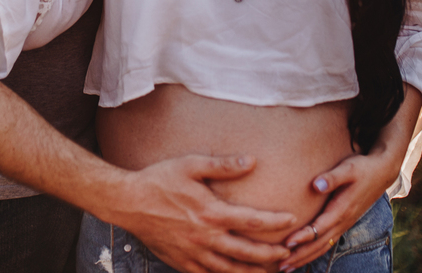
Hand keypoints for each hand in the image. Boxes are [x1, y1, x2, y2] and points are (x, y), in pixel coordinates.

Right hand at [107, 155, 294, 272]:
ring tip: (269, 271)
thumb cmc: (160, 179)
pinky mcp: (182, 262)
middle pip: (247, 252)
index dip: (275, 222)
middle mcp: (206, 238)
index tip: (293, 219)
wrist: (128, 202)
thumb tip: (252, 160)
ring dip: (252, 271)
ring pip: (231, 269)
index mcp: (212, 213)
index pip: (252, 221)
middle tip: (288, 254)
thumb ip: (223, 165)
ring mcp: (194, 254)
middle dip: (271, 255)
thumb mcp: (191, 165)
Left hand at [277, 151, 398, 270]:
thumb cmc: (362, 168)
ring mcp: (344, 224)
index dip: (304, 236)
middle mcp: (343, 221)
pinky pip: (327, 243)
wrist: (382, 172)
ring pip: (323, 247)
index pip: (320, 228)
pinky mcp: (343, 223)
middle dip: (300, 256)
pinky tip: (303, 257)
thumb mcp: (348, 169)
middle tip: (281, 265)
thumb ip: (332, 177)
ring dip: (305, 258)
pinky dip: (314, 252)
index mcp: (342, 209)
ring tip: (287, 267)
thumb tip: (316, 185)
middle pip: (319, 244)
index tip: (287, 243)